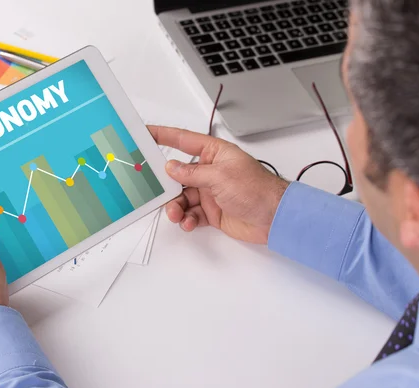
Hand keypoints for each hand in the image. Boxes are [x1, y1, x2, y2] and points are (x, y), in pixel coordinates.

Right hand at [149, 126, 288, 243]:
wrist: (274, 218)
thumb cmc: (256, 189)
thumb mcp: (220, 176)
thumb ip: (192, 173)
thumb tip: (171, 167)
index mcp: (213, 153)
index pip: (183, 140)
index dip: (163, 135)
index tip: (144, 133)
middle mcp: (209, 171)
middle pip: (177, 174)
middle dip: (165, 184)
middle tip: (154, 190)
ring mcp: (210, 192)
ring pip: (181, 197)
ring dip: (176, 206)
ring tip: (177, 214)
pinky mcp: (211, 211)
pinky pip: (191, 213)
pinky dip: (187, 219)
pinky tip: (189, 222)